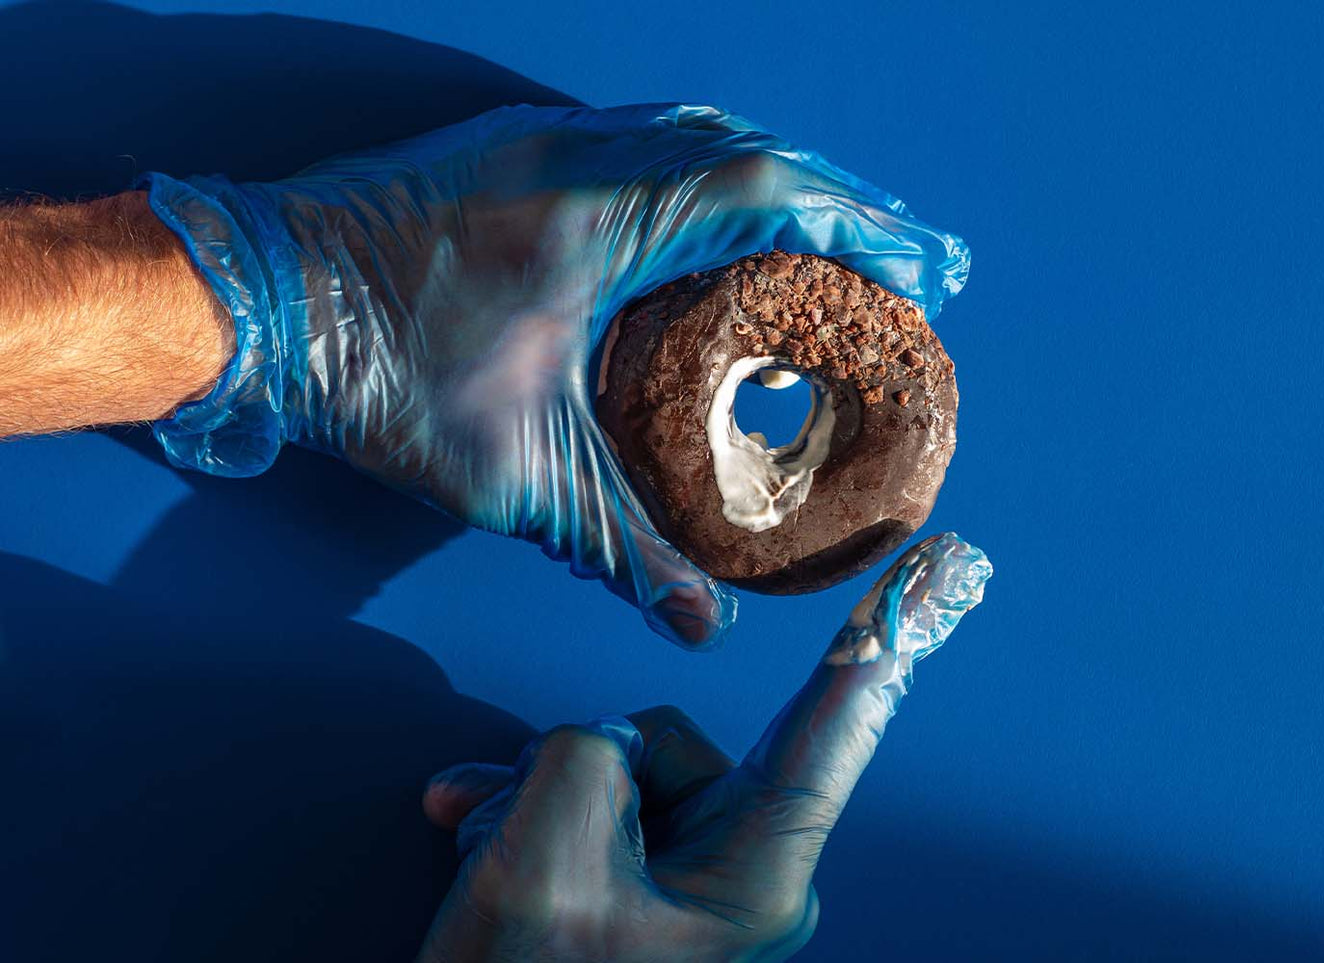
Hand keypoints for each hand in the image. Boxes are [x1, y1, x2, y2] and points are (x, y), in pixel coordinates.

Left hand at [138, 104, 968, 648]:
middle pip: (750, 146)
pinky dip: (709, 169)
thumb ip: (619, 549)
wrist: (252, 300)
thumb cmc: (376, 373)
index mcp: (601, 213)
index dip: (863, 222)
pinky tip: (724, 216)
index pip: (768, 189)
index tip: (929, 264)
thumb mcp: (514, 475)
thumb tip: (699, 626)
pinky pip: (642, 134)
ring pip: (697, 131)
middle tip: (912, 254)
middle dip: (844, 198)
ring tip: (838, 231)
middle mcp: (581, 152)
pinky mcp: (509, 148)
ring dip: (779, 176)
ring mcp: (541, 138)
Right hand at [415, 534, 990, 962]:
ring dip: (539, 799)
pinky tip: (487, 842)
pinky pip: (598, 806)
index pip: (830, 733)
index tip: (942, 572)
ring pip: (619, 769)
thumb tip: (597, 751)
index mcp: (757, 878)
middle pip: (668, 743)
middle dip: (577, 770)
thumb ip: (588, 754)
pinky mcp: (656, 882)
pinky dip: (533, 817)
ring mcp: (699, 880)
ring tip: (492, 857)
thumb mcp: (545, 855)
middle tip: (519, 847)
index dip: (879, 642)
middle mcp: (745, 872)